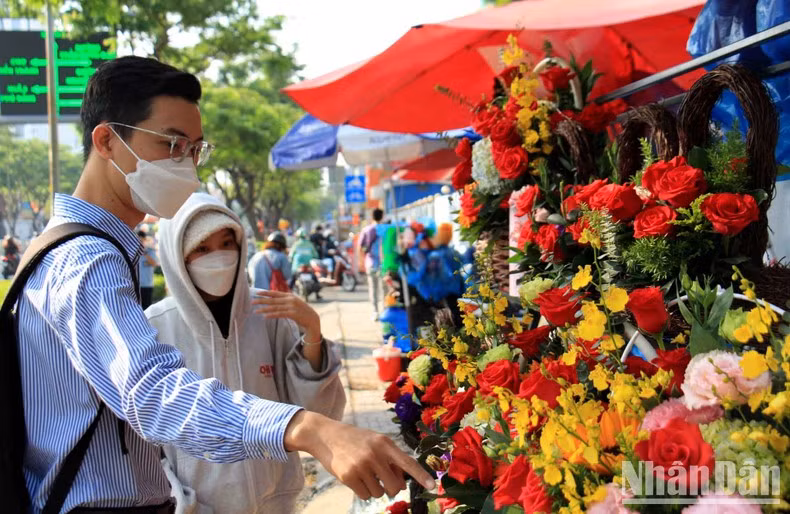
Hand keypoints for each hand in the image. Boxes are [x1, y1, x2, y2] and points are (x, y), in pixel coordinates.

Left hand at [252, 290, 320, 342]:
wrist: (313, 319)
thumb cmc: (302, 312)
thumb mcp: (294, 303)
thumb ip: (285, 300)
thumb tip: (274, 299)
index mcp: (290, 296)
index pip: (275, 293)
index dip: (265, 293)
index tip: (256, 293)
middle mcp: (290, 300)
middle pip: (273, 300)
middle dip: (261, 301)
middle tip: (252, 302)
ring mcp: (292, 306)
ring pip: (275, 307)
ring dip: (264, 309)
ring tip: (255, 311)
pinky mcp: (293, 314)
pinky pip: (279, 314)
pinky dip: (271, 315)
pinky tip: (265, 316)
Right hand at [285, 411, 434, 499]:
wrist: (325, 435)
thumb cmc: (355, 440)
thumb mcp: (375, 442)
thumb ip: (390, 459)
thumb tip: (403, 484)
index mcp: (385, 443)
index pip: (407, 462)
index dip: (421, 475)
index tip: (433, 486)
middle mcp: (375, 454)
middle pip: (395, 486)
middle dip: (391, 488)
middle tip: (382, 480)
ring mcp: (361, 465)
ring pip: (379, 493)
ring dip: (374, 489)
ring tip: (364, 474)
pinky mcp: (348, 476)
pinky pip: (365, 495)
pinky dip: (362, 491)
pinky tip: (354, 477)